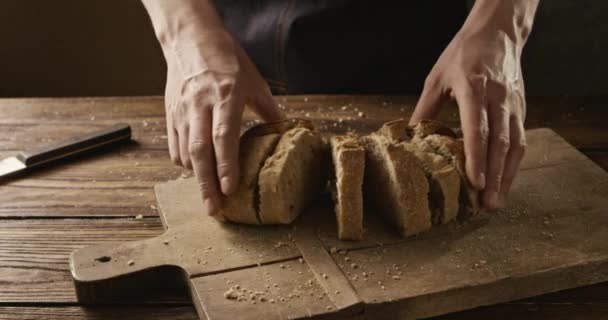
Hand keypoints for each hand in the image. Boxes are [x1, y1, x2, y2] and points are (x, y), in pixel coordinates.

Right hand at [164, 31, 282, 214]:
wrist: (190, 40)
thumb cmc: (226, 59)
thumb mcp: (254, 81)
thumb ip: (268, 110)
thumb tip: (282, 135)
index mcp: (225, 95)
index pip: (223, 136)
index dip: (226, 165)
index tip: (230, 189)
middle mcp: (200, 105)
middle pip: (200, 151)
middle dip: (206, 184)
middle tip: (214, 210)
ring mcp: (182, 110)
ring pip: (185, 152)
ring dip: (197, 178)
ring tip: (210, 197)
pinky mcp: (171, 114)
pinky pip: (175, 147)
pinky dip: (186, 164)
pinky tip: (198, 171)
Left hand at [410, 29, 526, 209]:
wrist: (498, 33)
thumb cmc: (463, 53)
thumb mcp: (437, 77)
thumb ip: (425, 108)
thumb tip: (409, 137)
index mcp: (474, 88)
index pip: (477, 128)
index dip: (476, 157)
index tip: (474, 182)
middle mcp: (498, 98)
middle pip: (499, 143)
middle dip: (494, 176)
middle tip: (486, 204)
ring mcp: (514, 104)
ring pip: (515, 144)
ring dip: (507, 175)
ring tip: (496, 201)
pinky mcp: (522, 108)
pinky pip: (520, 139)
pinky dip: (514, 163)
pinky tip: (505, 181)